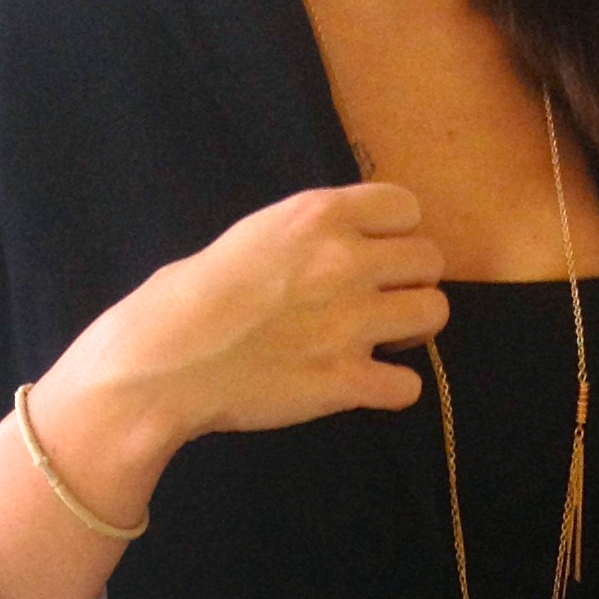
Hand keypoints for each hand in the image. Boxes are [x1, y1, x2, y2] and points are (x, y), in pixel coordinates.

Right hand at [100, 180, 451, 443]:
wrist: (165, 361)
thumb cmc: (192, 296)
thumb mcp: (255, 234)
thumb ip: (309, 235)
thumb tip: (341, 248)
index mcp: (321, 216)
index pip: (406, 208)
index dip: (396, 236)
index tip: (375, 259)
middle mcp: (346, 262)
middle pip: (430, 261)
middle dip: (410, 283)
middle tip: (379, 307)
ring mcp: (349, 324)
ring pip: (433, 315)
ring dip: (412, 332)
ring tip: (378, 344)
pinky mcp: (343, 382)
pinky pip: (409, 387)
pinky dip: (393, 390)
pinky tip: (366, 388)